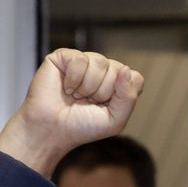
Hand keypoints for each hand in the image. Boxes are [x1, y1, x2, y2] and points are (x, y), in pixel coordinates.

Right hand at [0, 49, 143, 175]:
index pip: (135, 78)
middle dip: (103, 92)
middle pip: (119, 69)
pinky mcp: (65, 57)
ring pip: (100, 62)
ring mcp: (85, 62)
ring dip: (88, 87)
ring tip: (76, 96)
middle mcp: (103, 71)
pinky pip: (80, 59)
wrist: (51, 129)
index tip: (106, 107)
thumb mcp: (115, 120)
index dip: (123, 94)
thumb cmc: (82, 127)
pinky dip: (74, 79)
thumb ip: (128, 97)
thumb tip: (126, 69)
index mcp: (117, 85)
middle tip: (87, 102)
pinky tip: (66, 87)